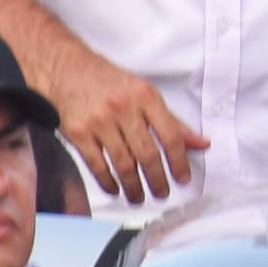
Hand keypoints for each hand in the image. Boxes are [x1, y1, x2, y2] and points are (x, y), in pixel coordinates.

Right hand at [41, 49, 208, 204]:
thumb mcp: (144, 93)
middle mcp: (123, 108)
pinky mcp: (78, 133)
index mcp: (145, 96)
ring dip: (134, 186)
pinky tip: (116, 189)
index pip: (171, 135)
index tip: (183, 179)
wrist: (66, 69)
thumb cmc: (110, 83)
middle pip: (147, 154)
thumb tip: (201, 144)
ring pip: (123, 164)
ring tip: (140, 197)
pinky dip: (108, 182)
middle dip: (157, 180)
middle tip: (162, 193)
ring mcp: (99, 121)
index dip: (179, 162)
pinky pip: (97, 165)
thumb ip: (173, 121)